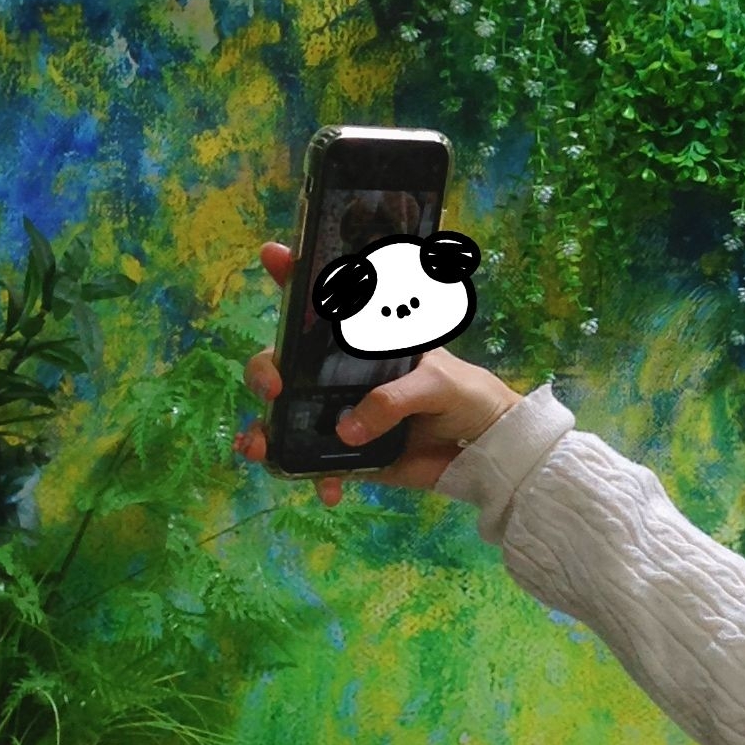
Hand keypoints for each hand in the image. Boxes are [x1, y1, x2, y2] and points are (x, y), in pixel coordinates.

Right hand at [237, 242, 519, 505]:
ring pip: (285, 417)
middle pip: (282, 363)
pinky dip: (310, 476)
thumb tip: (347, 430)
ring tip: (258, 446)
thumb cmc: (466, 396)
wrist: (486, 451)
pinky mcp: (347, 455)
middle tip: (274, 386)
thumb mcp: (439, 384)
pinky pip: (314, 464)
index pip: (325, 301)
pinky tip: (325, 490)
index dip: (294, 275)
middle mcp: (340, 373)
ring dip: (265, 431)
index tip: (273, 253)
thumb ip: (395, 399)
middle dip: (264, 370)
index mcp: (365, 341)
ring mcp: (339, 413)